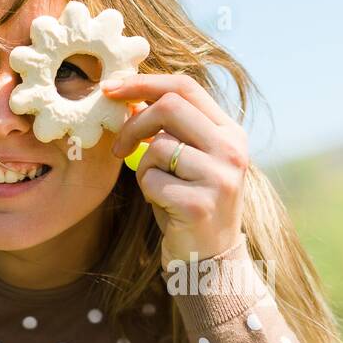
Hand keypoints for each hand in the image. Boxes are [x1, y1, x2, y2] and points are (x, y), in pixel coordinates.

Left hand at [102, 73, 249, 263]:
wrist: (208, 260)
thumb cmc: (188, 202)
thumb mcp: (185, 159)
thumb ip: (168, 128)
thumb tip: (125, 94)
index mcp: (230, 132)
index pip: (185, 87)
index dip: (143, 82)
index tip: (110, 88)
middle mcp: (232, 150)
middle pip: (169, 107)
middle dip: (133, 123)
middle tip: (118, 148)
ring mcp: (221, 177)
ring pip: (158, 146)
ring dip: (144, 168)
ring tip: (159, 189)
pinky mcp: (201, 204)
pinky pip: (152, 180)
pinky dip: (148, 192)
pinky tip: (165, 207)